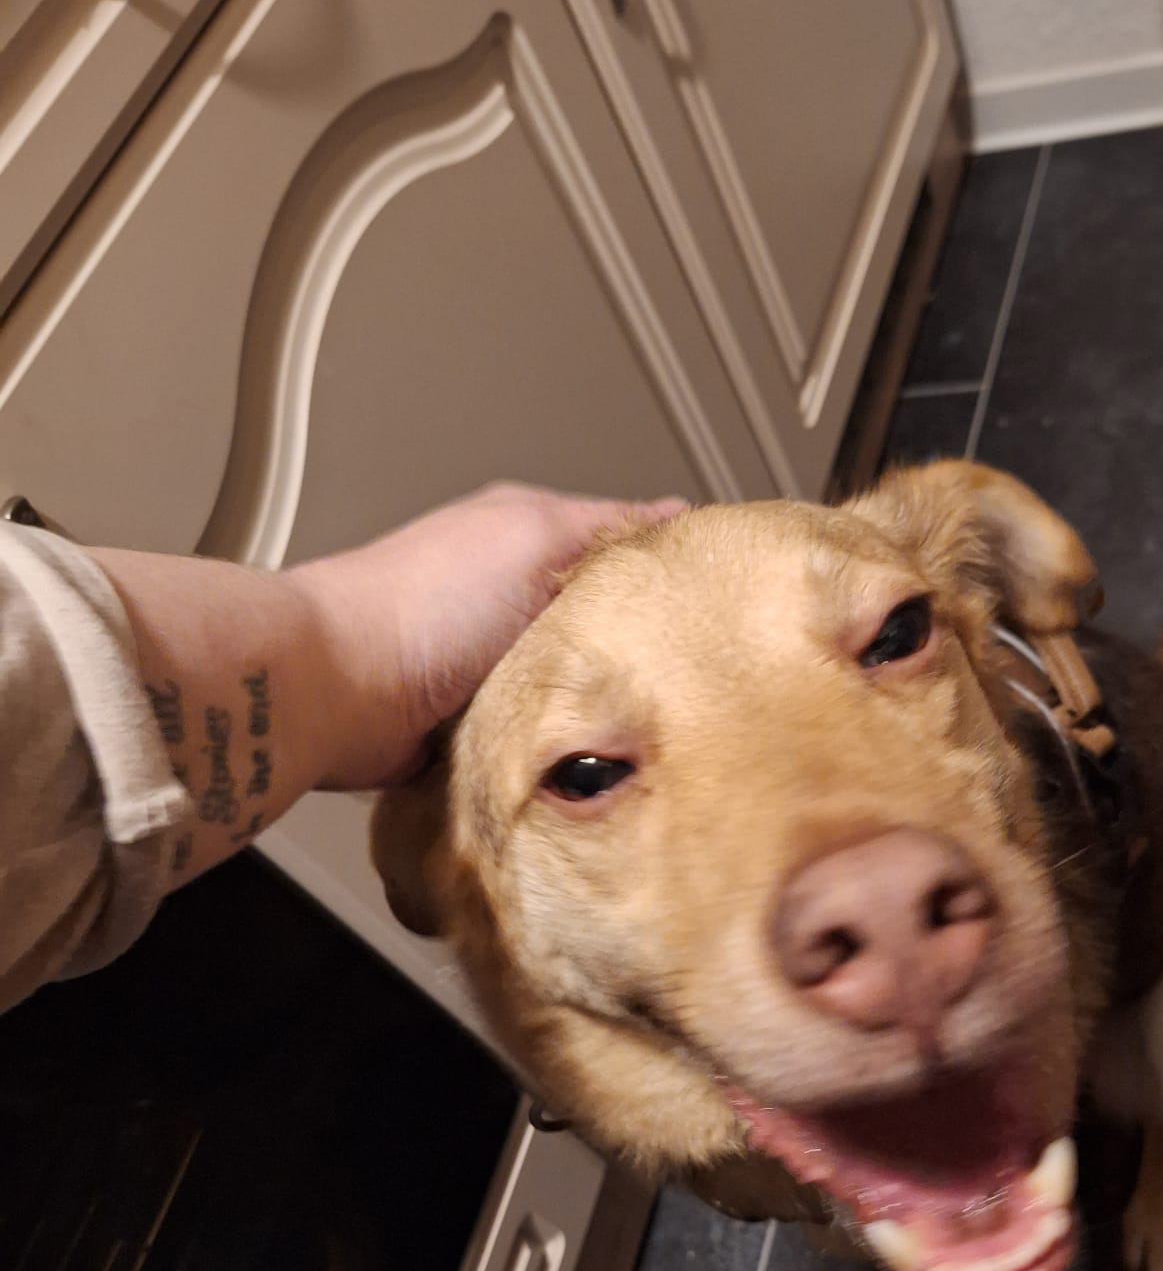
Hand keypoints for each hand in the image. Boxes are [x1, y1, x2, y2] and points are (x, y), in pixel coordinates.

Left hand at [290, 482, 685, 787]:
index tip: (714, 607)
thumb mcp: (533, 534)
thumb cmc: (422, 604)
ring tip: (634, 720)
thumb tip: (678, 514)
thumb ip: (610, 527)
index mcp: (527, 543)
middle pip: (607, 631)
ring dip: (598, 709)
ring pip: (579, 692)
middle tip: (683, 677)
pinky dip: (557, 749)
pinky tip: (581, 755)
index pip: (622, 553)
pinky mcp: (478, 729)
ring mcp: (493, 669)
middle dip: (639, 655)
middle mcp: (510, 604)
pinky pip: (541, 741)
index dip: (667, 578)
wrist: (339, 690)